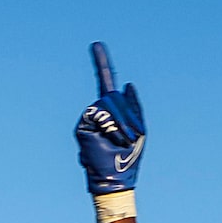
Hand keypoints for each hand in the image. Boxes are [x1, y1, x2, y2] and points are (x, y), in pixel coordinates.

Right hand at [76, 42, 145, 195]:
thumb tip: (128, 83)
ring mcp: (90, 119)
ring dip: (121, 122)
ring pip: (107, 105)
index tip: (95, 44)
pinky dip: (111, 126)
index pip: (106, 81)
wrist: (115, 178)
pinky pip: (99, 116)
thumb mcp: (139, 128)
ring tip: (123, 140)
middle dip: (126, 115)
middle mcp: (99, 111)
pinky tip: (114, 140)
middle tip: (132, 135)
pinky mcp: (83, 127)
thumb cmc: (128, 157)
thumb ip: (133, 106)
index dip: (101, 62)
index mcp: (114, 110)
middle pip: (112, 96)